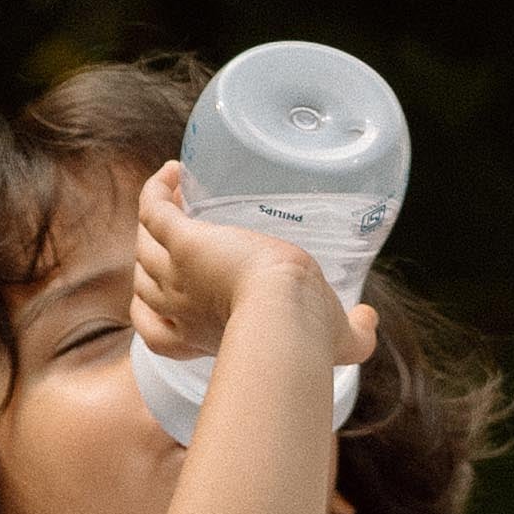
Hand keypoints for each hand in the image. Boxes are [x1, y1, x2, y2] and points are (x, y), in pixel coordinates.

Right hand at [131, 164, 375, 373]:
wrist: (286, 314)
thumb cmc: (306, 336)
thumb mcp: (336, 341)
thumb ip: (357, 334)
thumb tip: (368, 317)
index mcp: (200, 335)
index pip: (155, 330)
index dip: (153, 311)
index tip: (173, 290)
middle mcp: (179, 307)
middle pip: (145, 281)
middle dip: (154, 259)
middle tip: (182, 229)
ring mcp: (176, 273)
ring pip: (145, 245)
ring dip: (155, 218)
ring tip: (176, 192)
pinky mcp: (184, 241)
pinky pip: (153, 210)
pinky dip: (156, 191)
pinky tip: (174, 173)